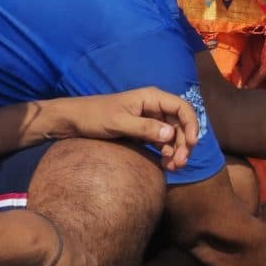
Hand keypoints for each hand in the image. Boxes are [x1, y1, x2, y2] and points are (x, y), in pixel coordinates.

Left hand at [30, 87, 199, 172]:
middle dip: (184, 143)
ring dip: (176, 150)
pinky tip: (165, 165)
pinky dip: (166, 153)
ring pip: (172, 135)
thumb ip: (144, 128)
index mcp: (151, 98)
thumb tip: (170, 135)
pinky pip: (161, 142)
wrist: (73, 121)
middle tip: (180, 163)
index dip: (191, 124)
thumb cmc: (94, 117)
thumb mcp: (118, 123)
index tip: (192, 143)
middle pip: (180, 124)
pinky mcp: (143, 131)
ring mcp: (149, 119)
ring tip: (173, 167)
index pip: (182, 107)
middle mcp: (154, 106)